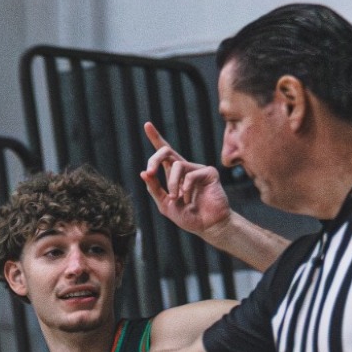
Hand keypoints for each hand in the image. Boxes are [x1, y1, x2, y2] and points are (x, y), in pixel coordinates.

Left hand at [141, 122, 231, 238]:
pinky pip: (190, 175)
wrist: (207, 226)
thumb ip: (154, 189)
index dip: (155, 138)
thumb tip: (143, 172)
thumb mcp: (165, 204)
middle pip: (166, 151)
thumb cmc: (188, 216)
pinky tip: (189, 199)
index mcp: (174, 174)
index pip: (163, 153)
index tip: (147, 124)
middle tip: (149, 172)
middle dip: (154, 159)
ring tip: (176, 198)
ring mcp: (197, 169)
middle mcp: (185, 168)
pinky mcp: (209, 172)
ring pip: (177, 166)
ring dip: (172, 183)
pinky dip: (186, 189)